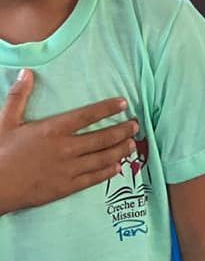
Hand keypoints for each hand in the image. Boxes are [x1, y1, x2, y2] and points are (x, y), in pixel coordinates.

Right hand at [0, 69, 138, 214]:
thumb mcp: (5, 121)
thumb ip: (19, 97)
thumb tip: (26, 72)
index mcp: (53, 130)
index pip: (87, 115)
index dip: (107, 108)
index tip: (124, 103)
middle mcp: (65, 148)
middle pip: (102, 138)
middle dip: (122, 131)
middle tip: (136, 125)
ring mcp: (67, 169)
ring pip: (101, 158)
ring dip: (120, 150)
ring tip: (133, 144)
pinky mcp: (65, 187)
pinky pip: (92, 179)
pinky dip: (107, 172)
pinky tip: (117, 167)